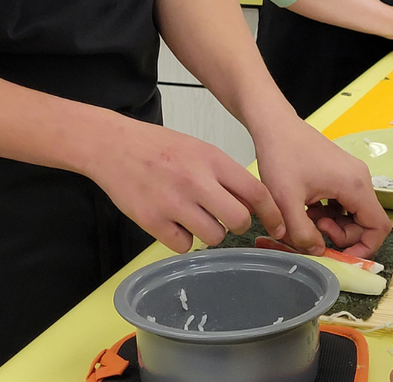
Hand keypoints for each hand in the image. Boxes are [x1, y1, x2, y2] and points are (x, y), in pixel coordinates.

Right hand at [85, 115, 285, 253]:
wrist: (114, 146)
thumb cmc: (160, 146)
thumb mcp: (199, 149)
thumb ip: (224, 173)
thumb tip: (252, 202)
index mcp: (212, 159)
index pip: (255, 192)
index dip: (271, 213)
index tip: (278, 225)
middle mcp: (196, 181)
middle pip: (238, 220)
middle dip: (239, 225)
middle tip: (229, 221)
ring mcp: (174, 203)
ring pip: (213, 237)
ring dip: (210, 233)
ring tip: (196, 218)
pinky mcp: (152, 221)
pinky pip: (183, 245)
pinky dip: (182, 239)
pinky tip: (173, 223)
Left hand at [250, 116, 391, 257]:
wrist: (275, 125)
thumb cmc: (281, 156)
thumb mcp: (286, 201)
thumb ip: (302, 233)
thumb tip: (318, 251)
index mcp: (354, 185)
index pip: (379, 227)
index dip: (364, 248)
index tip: (339, 254)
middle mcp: (359, 178)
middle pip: (366, 222)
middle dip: (343, 235)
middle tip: (315, 230)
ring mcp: (351, 174)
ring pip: (354, 213)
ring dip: (334, 224)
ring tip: (307, 217)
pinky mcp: (340, 172)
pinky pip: (344, 202)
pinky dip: (329, 212)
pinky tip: (307, 208)